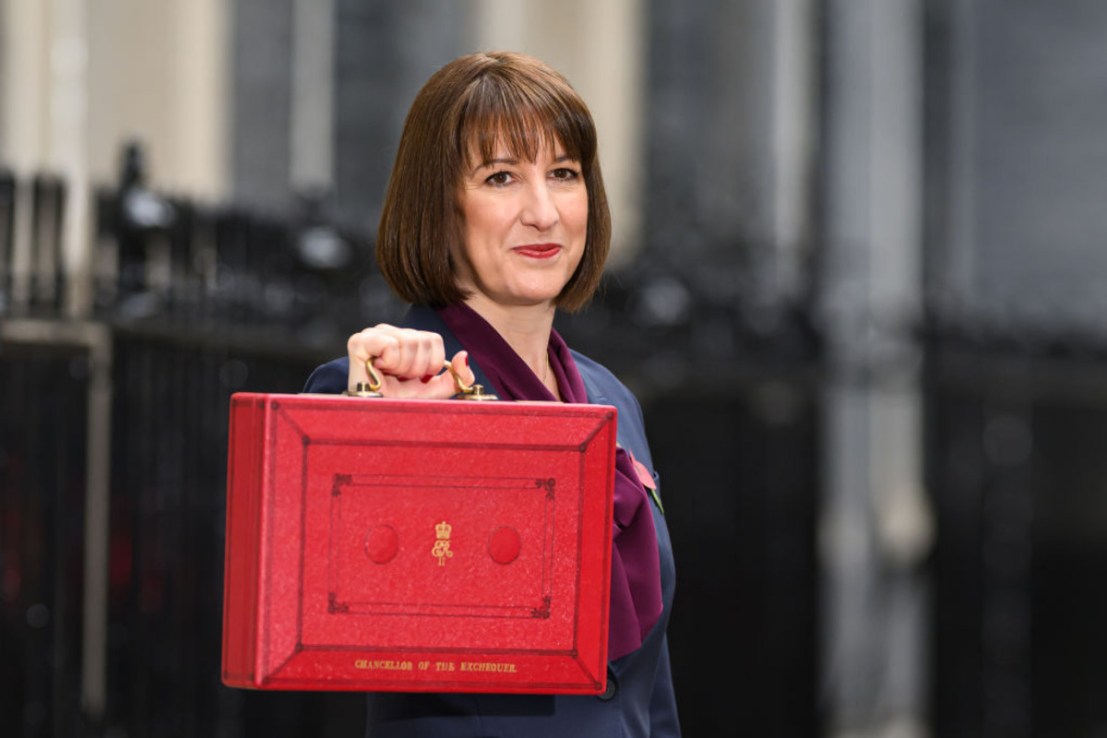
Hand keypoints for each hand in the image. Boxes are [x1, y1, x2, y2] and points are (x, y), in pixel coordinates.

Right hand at [345, 324, 473, 398]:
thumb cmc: (399, 403)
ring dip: (403, 369)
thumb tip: (464, 356)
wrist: (374, 418)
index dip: (432, 364)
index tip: (417, 379)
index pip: (434, 339)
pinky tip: (379, 371)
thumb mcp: (434, 392)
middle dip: (417, 369)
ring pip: (409, 342)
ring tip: (389, 377)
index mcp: (408, 339)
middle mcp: (391, 331)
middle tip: (400, 380)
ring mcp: (374, 333)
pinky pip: (391, 345)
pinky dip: (391, 363)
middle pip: (423, 340)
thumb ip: (455, 377)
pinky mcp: (359, 341)